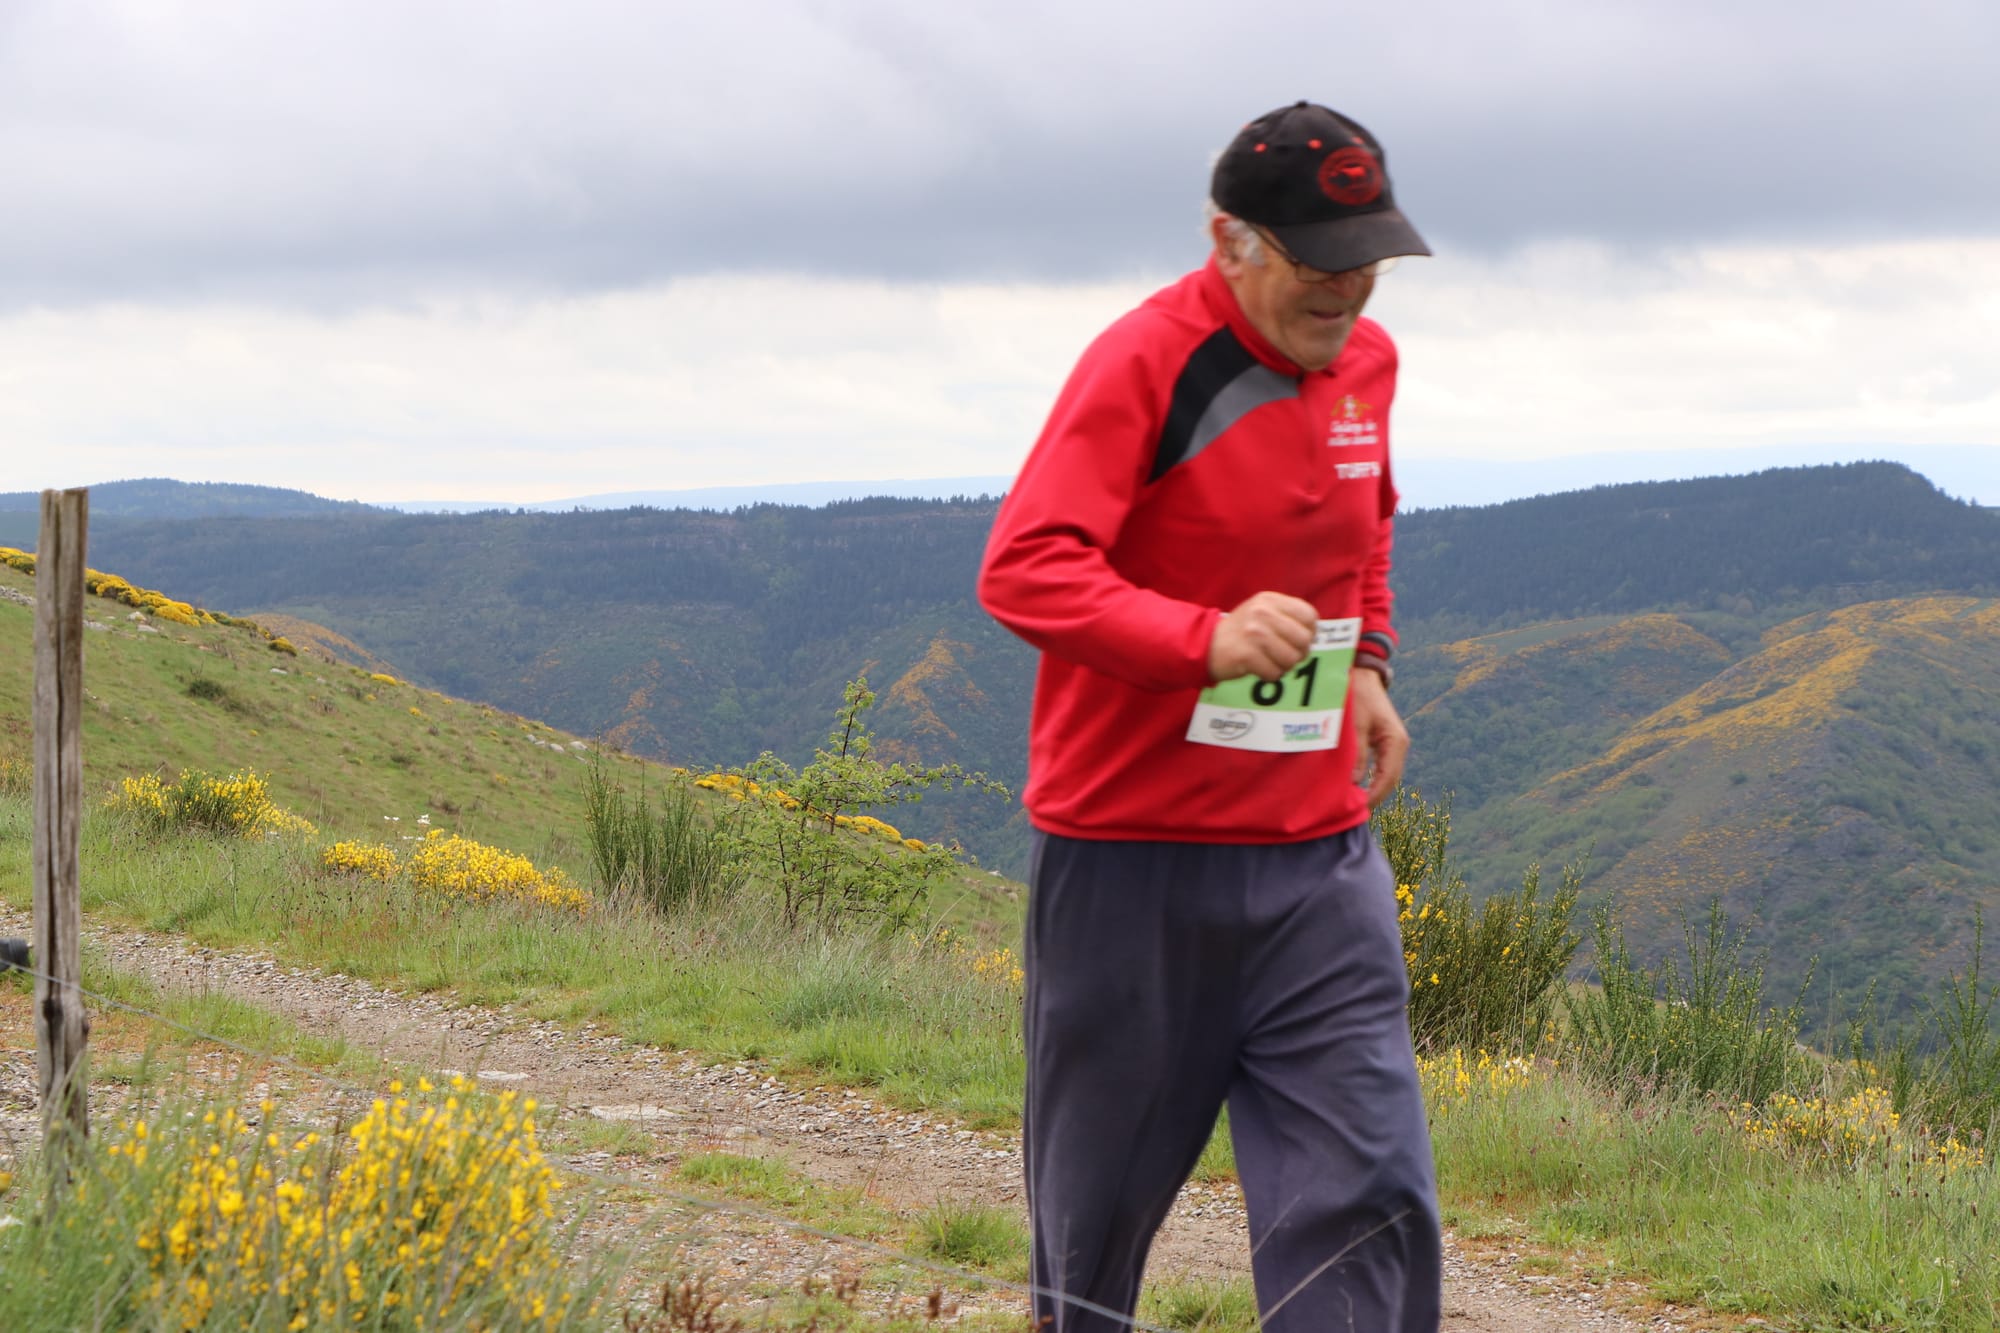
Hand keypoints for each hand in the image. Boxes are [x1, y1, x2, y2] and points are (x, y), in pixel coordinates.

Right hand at [1208, 591, 1317, 681]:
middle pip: (1304, 639)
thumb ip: (1286, 617)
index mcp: (1270, 600)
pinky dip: (1269, 675)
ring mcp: (1254, 633)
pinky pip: (1274, 673)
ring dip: (1283, 666)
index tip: (1295, 640)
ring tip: (1269, 661)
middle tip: (1283, 655)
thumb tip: (1313, 635)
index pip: (1309, 615)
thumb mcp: (1261, 612)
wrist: (1205, 644)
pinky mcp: (1246, 655)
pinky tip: (1257, 668)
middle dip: (1298, 652)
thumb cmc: (1240, 632)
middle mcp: (1262, 613)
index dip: (1308, 632)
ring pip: (1291, 659)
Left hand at [1347, 667, 1407, 807]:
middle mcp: (1398, 746)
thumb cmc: (1358, 697)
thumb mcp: (1356, 726)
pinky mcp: (1383, 742)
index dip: (1375, 795)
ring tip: (1354, 805)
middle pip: (1389, 780)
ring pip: (1385, 774)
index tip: (1359, 809)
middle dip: (1374, 796)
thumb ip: (1357, 754)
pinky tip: (1356, 788)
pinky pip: (1379, 766)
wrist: (1361, 675)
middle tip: (1354, 812)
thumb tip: (1355, 783)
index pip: (1389, 778)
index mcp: (1396, 742)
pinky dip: (1369, 778)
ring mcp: (1392, 745)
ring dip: (1372, 789)